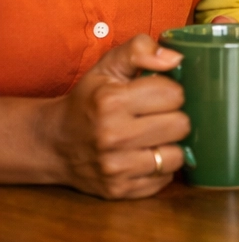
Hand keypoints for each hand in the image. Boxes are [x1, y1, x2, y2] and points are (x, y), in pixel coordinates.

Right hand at [38, 34, 189, 199]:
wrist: (54, 142)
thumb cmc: (89, 99)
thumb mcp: (108, 65)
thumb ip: (141, 49)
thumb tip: (176, 59)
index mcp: (112, 101)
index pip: (174, 94)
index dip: (173, 90)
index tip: (159, 93)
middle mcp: (113, 137)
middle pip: (181, 125)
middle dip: (175, 116)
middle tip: (159, 114)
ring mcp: (115, 169)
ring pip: (176, 156)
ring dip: (171, 144)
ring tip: (156, 135)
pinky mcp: (118, 191)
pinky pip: (163, 180)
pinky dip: (160, 167)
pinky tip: (146, 154)